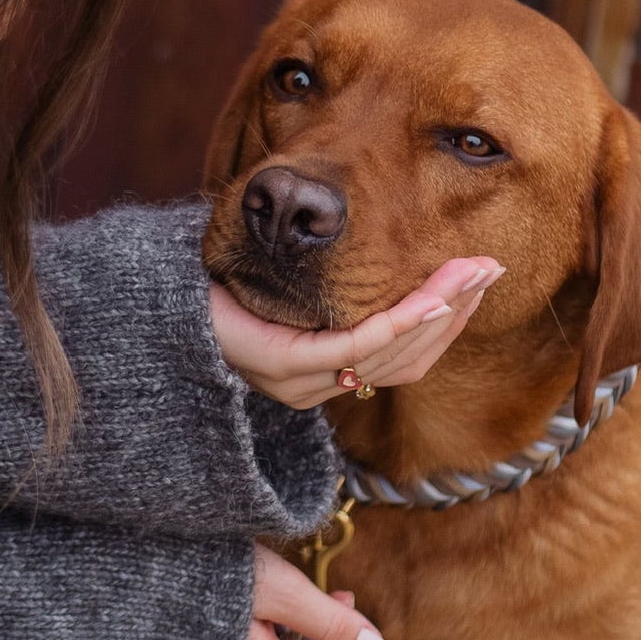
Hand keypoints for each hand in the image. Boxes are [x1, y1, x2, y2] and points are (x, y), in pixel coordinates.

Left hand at [210, 256, 502, 408]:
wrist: (149, 295)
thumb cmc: (215, 283)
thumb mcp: (285, 279)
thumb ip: (331, 281)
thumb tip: (379, 252)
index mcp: (322, 371)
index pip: (405, 360)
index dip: (448, 324)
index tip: (479, 282)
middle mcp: (318, 387)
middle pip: (409, 360)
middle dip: (456, 312)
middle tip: (490, 269)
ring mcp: (304, 383)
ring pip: (392, 357)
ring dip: (441, 313)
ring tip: (472, 276)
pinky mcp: (288, 367)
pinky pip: (357, 348)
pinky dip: (401, 324)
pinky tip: (433, 297)